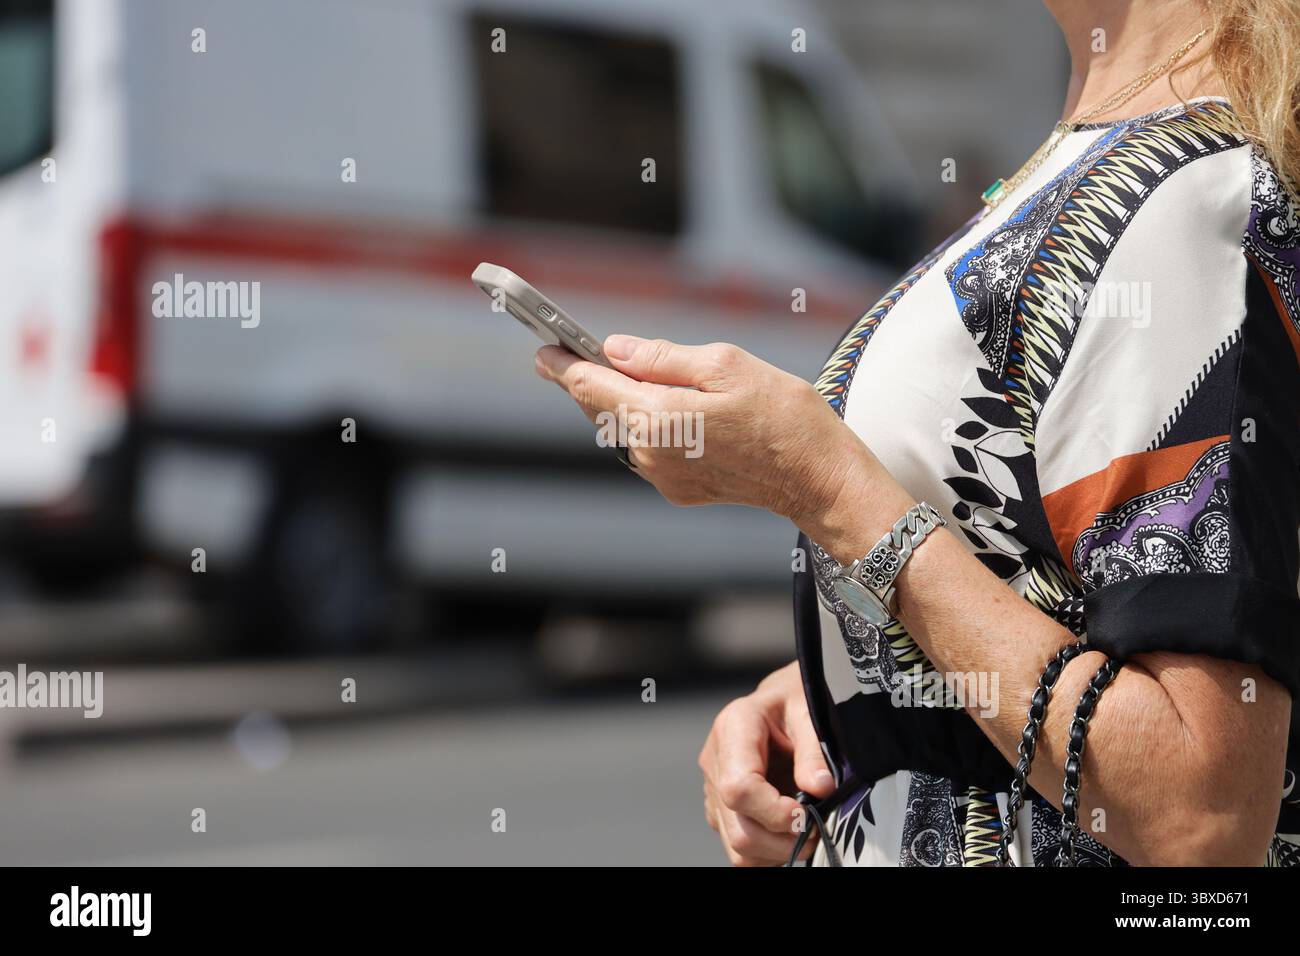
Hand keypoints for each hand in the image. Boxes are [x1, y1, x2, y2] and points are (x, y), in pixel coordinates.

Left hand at [534, 336, 899, 534]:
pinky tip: (673, 409)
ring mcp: (661, 476)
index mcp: (656, 417)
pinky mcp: (677, 489)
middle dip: (592, 379)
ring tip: (638, 376)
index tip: (542, 349)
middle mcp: (648, 453)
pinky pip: (646, 448)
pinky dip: (649, 425)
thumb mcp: (725, 364)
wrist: (816, 477)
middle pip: (602, 408)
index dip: (562, 364)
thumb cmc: (782, 413)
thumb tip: (615, 350)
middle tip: (578, 352)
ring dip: (624, 403)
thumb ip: (663, 358)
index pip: (590, 385)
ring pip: (623, 429)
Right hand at [698, 661, 835, 865]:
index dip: (774, 811)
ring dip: (775, 851)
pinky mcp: (720, 808)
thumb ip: (814, 751)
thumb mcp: (810, 713)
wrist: (781, 701)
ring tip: (805, 833)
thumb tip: (820, 789)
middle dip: (781, 840)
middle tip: (816, 830)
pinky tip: (787, 833)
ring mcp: (713, 787)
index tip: (806, 814)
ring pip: (736, 847)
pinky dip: (767, 852)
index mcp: (734, 727)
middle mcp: (716, 759)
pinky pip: (738, 849)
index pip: (739, 787)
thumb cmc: (797, 701)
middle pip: (737, 826)